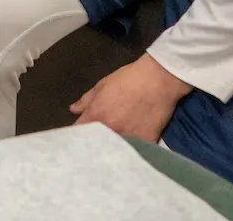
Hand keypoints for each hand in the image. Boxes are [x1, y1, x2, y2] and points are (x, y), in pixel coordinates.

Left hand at [70, 54, 192, 141]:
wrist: (159, 80)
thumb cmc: (129, 79)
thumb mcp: (103, 85)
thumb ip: (86, 100)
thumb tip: (73, 110)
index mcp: (97, 115)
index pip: (79, 131)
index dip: (76, 134)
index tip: (77, 136)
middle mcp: (111, 130)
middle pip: (95, 144)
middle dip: (92, 144)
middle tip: (93, 144)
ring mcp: (129, 138)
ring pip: (114, 151)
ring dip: (110, 150)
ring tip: (109, 151)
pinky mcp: (147, 143)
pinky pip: (135, 152)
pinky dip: (131, 152)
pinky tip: (129, 153)